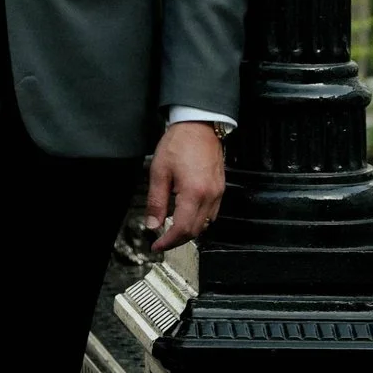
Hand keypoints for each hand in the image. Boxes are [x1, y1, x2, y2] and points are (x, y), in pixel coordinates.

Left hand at [146, 121, 224, 252]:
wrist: (199, 125)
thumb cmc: (179, 143)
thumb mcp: (159, 171)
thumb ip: (156, 201)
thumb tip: (152, 225)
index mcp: (193, 193)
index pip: (181, 229)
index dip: (168, 242)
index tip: (156, 246)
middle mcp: (210, 196)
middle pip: (195, 231)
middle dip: (177, 240)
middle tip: (161, 241)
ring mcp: (218, 193)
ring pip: (205, 225)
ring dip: (189, 232)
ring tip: (171, 230)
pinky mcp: (220, 189)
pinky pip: (212, 214)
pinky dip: (198, 220)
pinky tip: (186, 215)